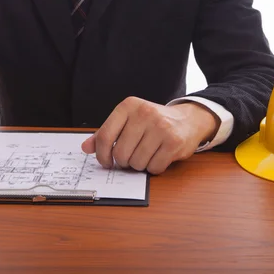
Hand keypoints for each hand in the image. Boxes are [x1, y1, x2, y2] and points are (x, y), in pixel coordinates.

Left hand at [81, 97, 218, 173]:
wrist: (187, 120)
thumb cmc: (153, 123)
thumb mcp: (128, 121)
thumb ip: (106, 133)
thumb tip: (86, 148)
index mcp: (129, 106)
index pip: (104, 136)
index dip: (102, 155)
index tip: (106, 162)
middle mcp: (145, 113)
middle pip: (120, 153)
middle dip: (124, 162)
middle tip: (131, 158)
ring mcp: (161, 127)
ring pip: (136, 162)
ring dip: (139, 165)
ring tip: (146, 155)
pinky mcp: (174, 142)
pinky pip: (154, 167)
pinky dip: (154, 168)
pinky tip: (158, 157)